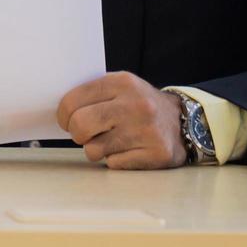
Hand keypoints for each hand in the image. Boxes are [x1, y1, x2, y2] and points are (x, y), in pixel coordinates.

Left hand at [56, 71, 186, 169]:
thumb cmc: (141, 104)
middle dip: (76, 133)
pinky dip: (115, 159)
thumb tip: (60, 109)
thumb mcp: (121, 87)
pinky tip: (127, 150)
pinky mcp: (156, 154)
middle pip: (80, 125)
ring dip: (96, 149)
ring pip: (94, 149)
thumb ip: (94, 93)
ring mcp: (146, 131)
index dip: (63, 115)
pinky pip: (114, 164)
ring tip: (109, 141)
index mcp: (122, 83)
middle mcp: (135, 105)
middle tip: (83, 134)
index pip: (73, 100)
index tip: (66, 120)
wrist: (185, 121)